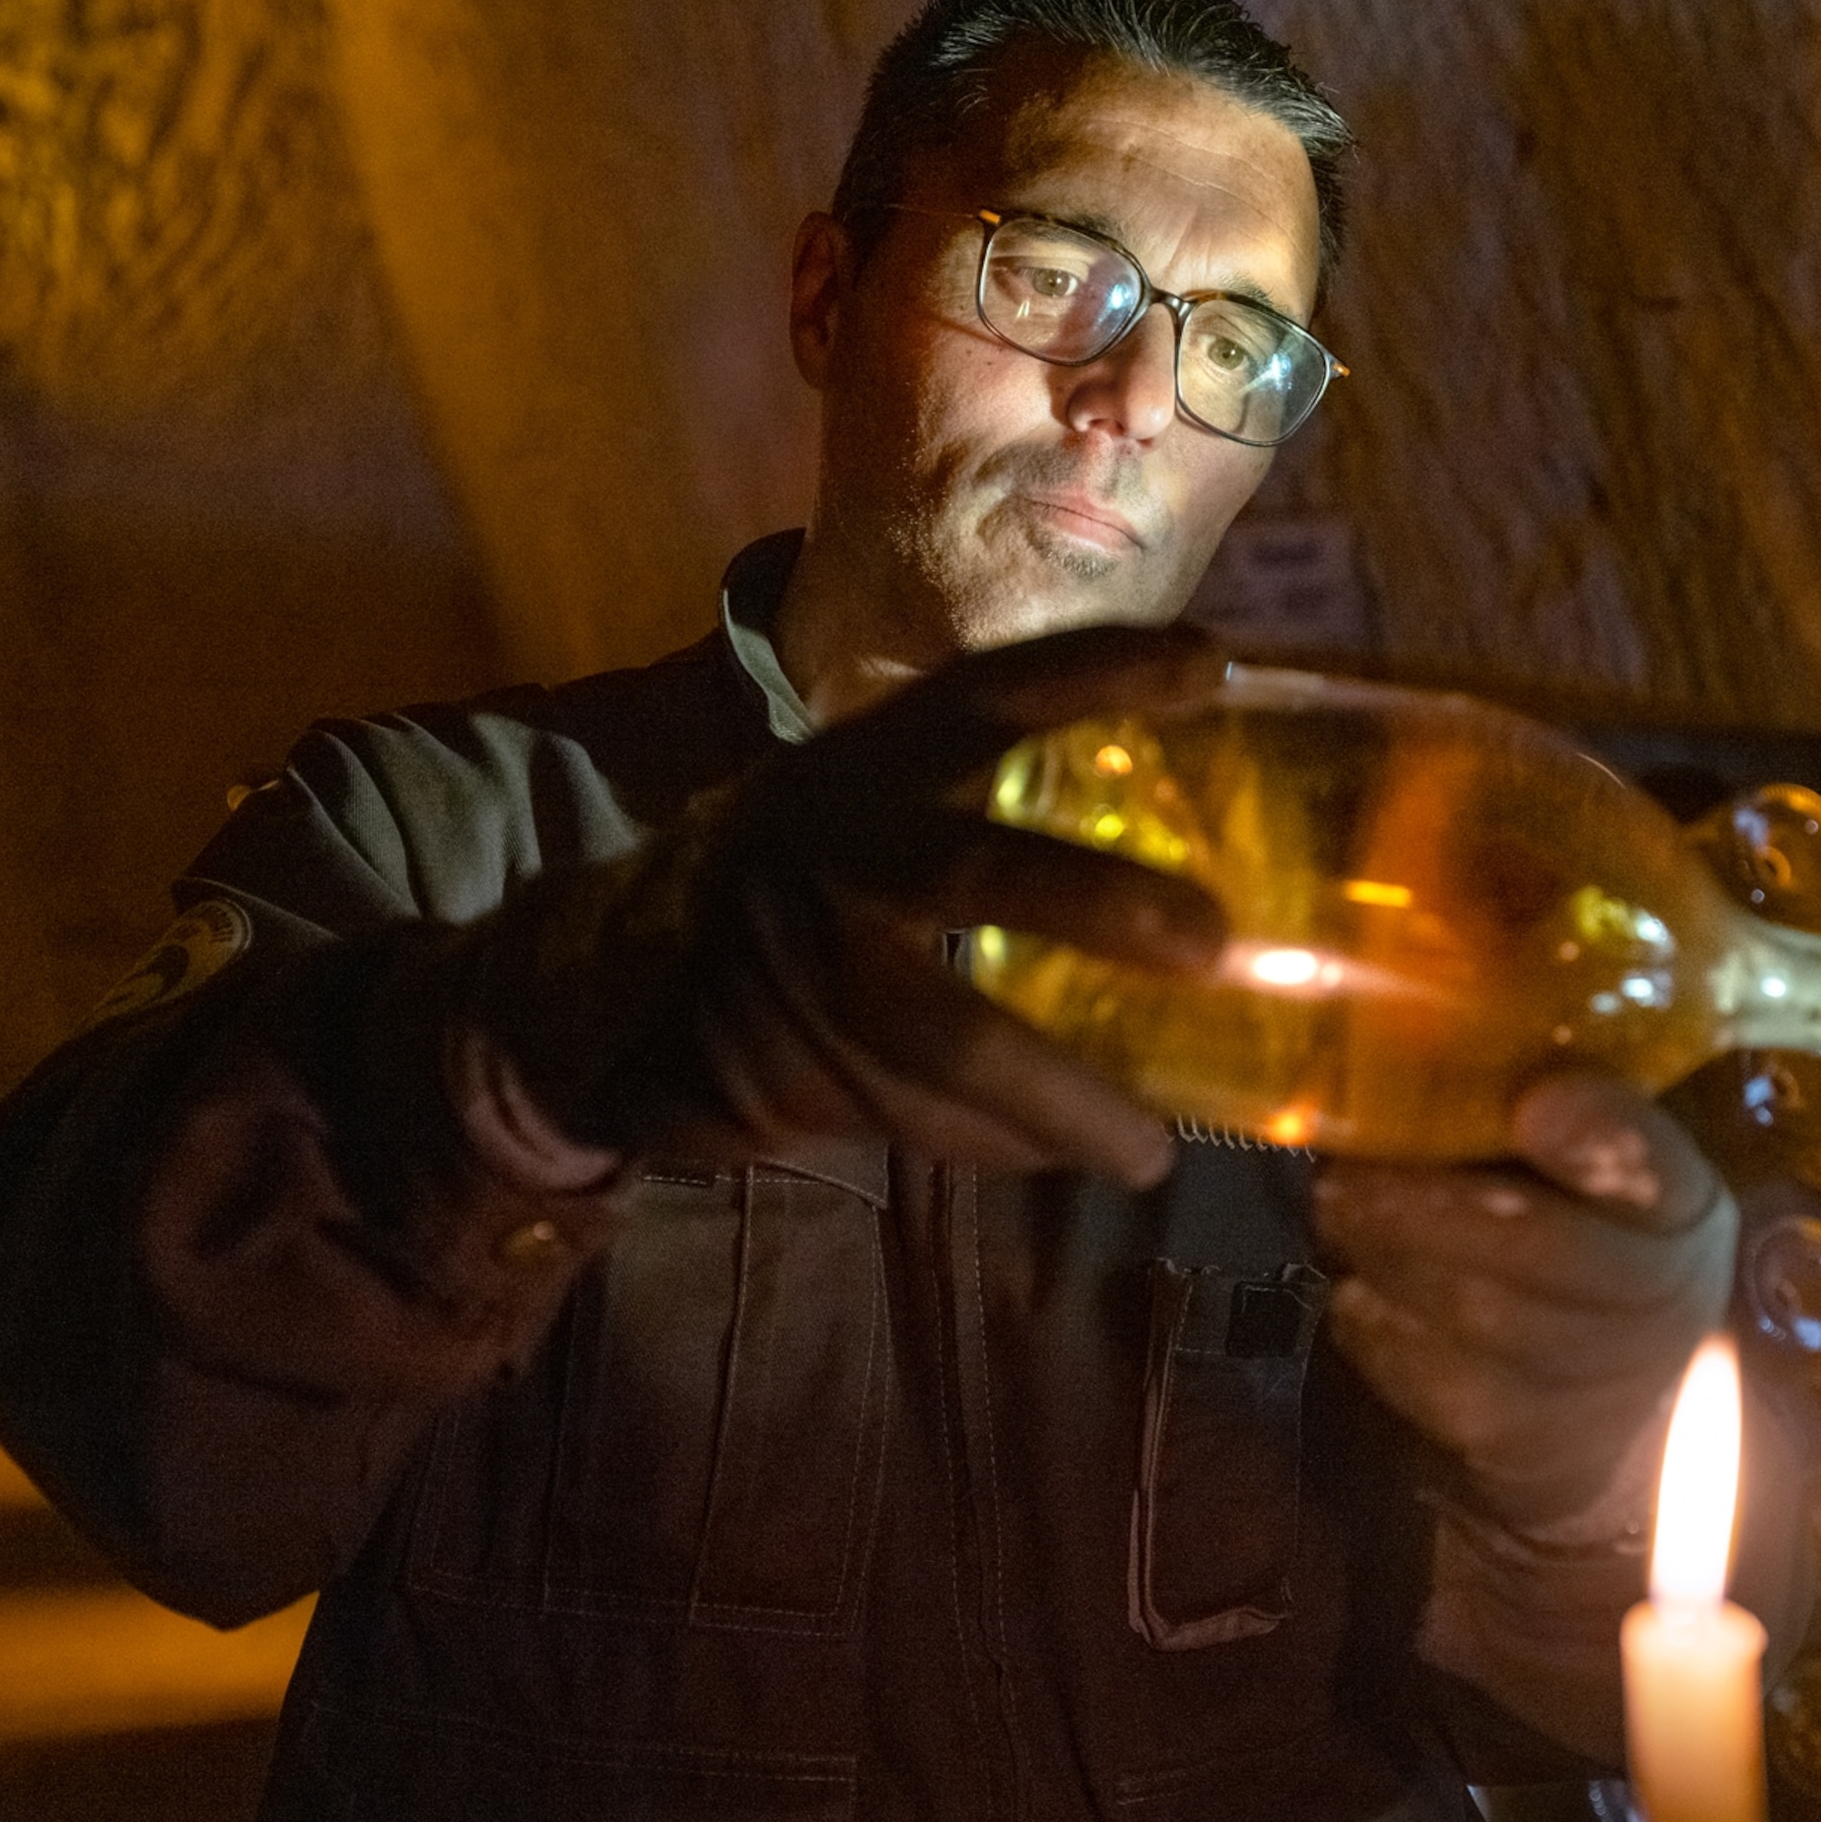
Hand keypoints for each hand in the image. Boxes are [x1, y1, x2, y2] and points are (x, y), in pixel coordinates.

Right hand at [456, 621, 1230, 1185]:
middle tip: (1213, 942)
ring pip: (948, 1035)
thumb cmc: (793, 882)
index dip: (1098, 671)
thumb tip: (1180, 828)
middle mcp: (835, 842)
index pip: (990, 692)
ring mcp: (803, 958)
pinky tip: (1072, 1155)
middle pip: (973, 869)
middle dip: (1096, 903)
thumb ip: (979, 802)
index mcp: (869, 760)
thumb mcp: (861, 801)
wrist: (606, 980)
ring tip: (1153, 1149)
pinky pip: (920, 1117)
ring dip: (1063, 1101)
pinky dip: (1004, 1145)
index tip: (1208, 666)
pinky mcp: (785, 1060)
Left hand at [1311, 1073, 1739, 1534]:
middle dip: (1433, 1207)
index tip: (1536, 1104)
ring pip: (1483, 1318)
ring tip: (1340, 1216)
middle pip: (1551, 1251)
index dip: (1604, 1139)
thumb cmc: (1582, 1243)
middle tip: (1347, 1174)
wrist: (1607, 1404)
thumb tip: (1430, 1026)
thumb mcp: (1593, 1172)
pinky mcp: (1527, 1445)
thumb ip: (1543, 1107)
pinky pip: (1436, 1382)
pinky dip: (1379, 1330)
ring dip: (1393, 1258)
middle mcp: (1664, 1301)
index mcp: (1682, 1208)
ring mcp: (1602, 1386)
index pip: (1658, 1171)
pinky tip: (1358, 1294)